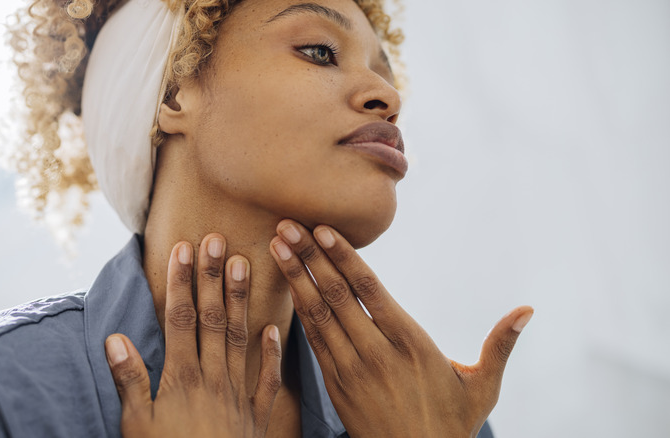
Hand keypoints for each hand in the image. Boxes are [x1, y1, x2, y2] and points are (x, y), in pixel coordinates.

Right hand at [105, 235, 282, 437]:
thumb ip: (129, 381)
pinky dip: (272, 353)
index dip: (182, 282)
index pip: (181, 318)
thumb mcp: (137, 426)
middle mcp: (213, 378)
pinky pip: (269, 379)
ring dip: (241, 301)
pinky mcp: (257, 415)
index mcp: (182, 378)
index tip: (184, 249)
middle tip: (218, 240)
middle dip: (213, 278)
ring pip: (240, 337)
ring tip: (245, 264)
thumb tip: (116, 338)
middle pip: (212, 319)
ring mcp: (238, 394)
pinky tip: (276, 327)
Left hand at [269, 220, 532, 437]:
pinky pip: (313, 340)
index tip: (321, 230)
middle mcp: (376, 351)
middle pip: (337, 295)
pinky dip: (299, 311)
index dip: (343, 257)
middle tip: (286, 224)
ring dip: (296, 278)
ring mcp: (351, 369)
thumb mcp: (483, 386)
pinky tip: (289, 287)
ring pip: (319, 315)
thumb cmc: (451, 424)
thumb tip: (528, 311)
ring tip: (277, 246)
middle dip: (309, 257)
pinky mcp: (336, 384)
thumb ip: (500, 345)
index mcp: (410, 342)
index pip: (369, 290)